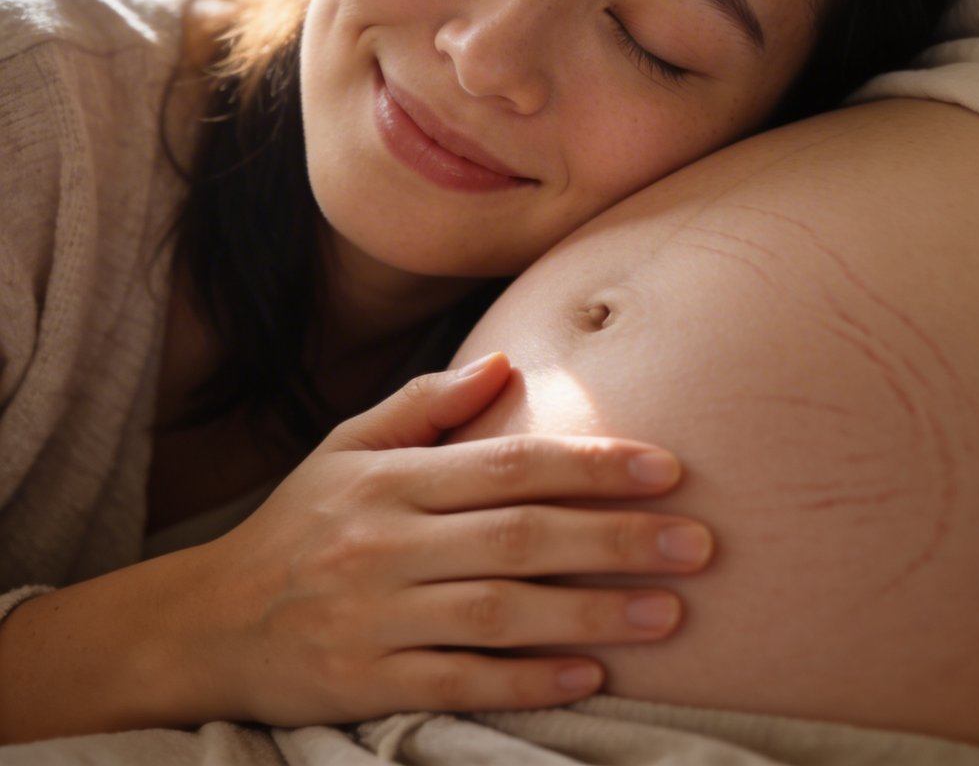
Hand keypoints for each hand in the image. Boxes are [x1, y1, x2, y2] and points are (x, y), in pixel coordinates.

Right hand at [185, 353, 712, 726]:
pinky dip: (527, 682)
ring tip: (670, 614)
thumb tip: (505, 362)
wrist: (209, 622)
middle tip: (699, 544)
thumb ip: (426, 403)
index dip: (592, 464)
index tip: (666, 468)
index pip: (510, 464)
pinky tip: (590, 677)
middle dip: (616, 539)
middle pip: (521, 537)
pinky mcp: (369, 683)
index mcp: (392, 479)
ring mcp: (379, 618)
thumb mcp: (348, 445)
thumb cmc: (300, 523)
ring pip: (502, 614)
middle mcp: (389, 544)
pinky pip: (460, 684)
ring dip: (592, 613)